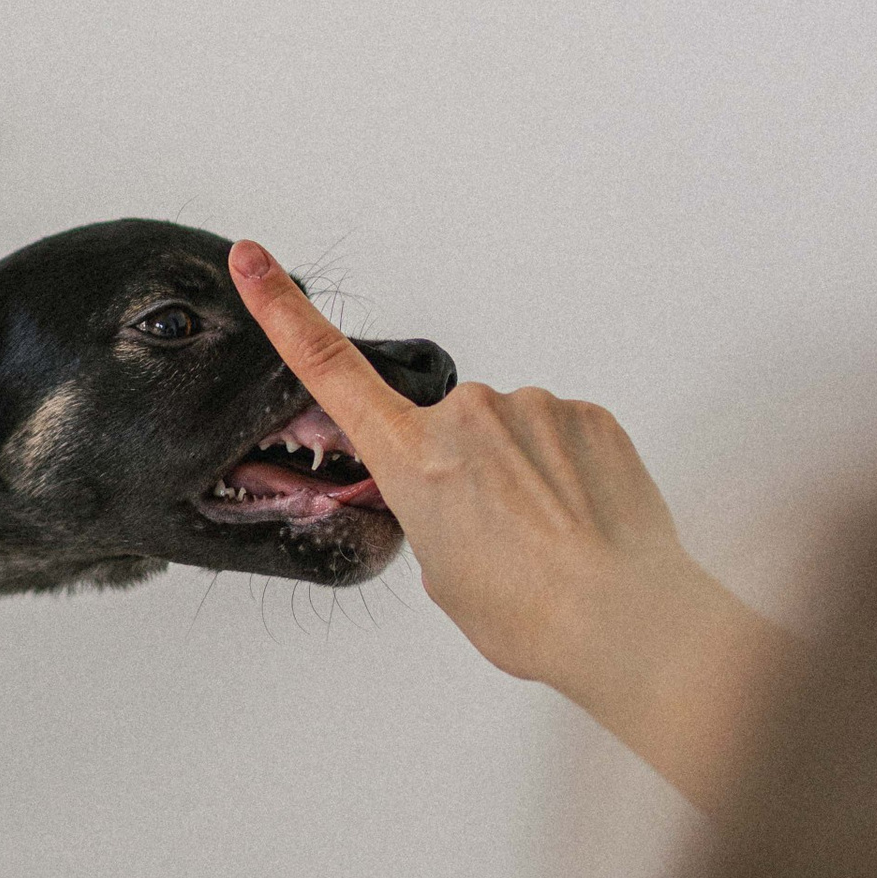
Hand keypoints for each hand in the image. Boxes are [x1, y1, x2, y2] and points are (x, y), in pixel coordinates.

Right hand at [227, 243, 789, 809]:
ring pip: (513, 435)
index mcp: (412, 459)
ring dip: (524, 476)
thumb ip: (433, 518)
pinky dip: (568, 474)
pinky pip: (562, 436)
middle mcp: (467, 417)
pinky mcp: (589, 414)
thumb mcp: (444, 576)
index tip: (252, 258)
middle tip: (501, 539)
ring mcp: (532, 408)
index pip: (330, 370)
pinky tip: (583, 521)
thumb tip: (462, 501)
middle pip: (450, 431)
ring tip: (549, 540)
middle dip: (468, 473)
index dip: (283, 309)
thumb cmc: (530, 612)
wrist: (624, 618)